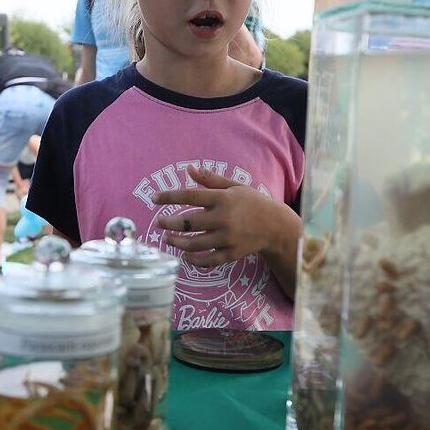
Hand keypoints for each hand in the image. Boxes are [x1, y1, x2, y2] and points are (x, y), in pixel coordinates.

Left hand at [153, 166, 294, 266]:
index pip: (190, 196)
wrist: (276, 226)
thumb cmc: (252, 202)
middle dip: (169, 223)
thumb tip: (188, 169)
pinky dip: (193, 260)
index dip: (169, 197)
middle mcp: (224, 219)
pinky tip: (185, 255)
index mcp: (223, 199)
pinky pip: (207, 260)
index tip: (154, 199)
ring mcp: (227, 238)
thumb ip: (210, 180)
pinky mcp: (231, 253)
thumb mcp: (234, 186)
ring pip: (195, 244)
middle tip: (159, 223)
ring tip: (167, 238)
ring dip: (177, 242)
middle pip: (188, 222)